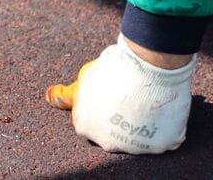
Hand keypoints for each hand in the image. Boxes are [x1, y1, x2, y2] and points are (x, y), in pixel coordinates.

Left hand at [46, 38, 194, 154]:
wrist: (149, 64)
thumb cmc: (113, 69)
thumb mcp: (84, 79)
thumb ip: (66, 95)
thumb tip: (49, 97)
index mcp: (85, 127)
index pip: (89, 121)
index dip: (101, 105)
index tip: (110, 92)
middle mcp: (108, 143)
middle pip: (113, 133)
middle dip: (119, 118)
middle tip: (129, 95)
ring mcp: (135, 147)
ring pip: (138, 138)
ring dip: (141, 123)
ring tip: (145, 99)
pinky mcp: (161, 145)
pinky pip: (162, 137)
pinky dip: (163, 126)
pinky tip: (160, 107)